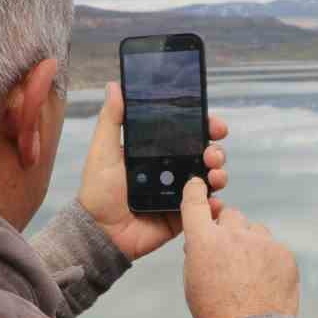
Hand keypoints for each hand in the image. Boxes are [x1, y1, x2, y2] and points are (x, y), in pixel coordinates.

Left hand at [76, 81, 228, 260]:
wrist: (100, 231)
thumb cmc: (98, 190)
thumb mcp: (103, 150)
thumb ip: (111, 119)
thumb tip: (115, 85)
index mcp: (155, 152)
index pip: (186, 134)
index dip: (203, 126)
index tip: (213, 123)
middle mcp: (171, 170)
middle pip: (204, 154)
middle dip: (216, 150)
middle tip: (212, 152)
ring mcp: (179, 194)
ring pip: (209, 179)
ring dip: (219, 173)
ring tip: (214, 174)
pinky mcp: (182, 216)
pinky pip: (205, 209)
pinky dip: (214, 205)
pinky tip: (214, 201)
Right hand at [179, 177, 299, 317]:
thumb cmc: (217, 314)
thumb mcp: (193, 284)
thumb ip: (197, 256)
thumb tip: (202, 242)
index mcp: (204, 242)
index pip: (196, 203)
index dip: (195, 191)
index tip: (198, 184)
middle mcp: (233, 234)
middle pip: (230, 214)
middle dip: (228, 228)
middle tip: (229, 252)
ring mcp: (261, 242)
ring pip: (254, 230)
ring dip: (250, 242)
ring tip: (249, 273)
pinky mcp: (283, 253)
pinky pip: (273, 247)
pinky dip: (269, 259)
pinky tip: (265, 282)